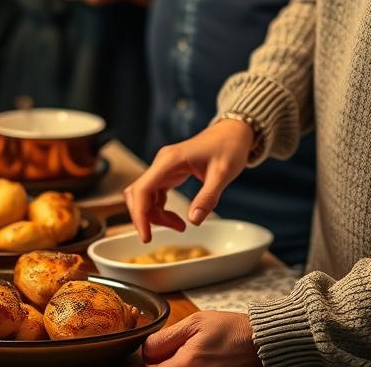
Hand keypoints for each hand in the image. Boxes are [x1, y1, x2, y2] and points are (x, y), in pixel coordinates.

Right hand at [124, 120, 253, 240]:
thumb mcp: (222, 174)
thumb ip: (207, 197)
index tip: (146, 236)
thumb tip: (193, 221)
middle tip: (163, 234)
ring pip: (145, 195)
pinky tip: (177, 219)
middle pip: (138, 193)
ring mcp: (163, 167)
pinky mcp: (168, 172)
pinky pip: (155, 194)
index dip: (140, 214)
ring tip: (179, 226)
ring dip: (155, 215)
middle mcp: (161, 163)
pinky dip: (161, 209)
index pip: (142, 189)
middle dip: (145, 216)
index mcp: (169, 161)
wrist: (232, 132)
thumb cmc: (228, 148)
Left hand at [142, 312, 259, 365]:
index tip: (154, 348)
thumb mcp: (195, 323)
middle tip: (170, 349)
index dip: (149, 358)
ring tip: (185, 353)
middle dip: (162, 362)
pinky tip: (193, 359)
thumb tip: (147, 348)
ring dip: (173, 364)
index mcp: (187, 365)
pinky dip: (185, 366)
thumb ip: (167, 337)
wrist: (256, 343)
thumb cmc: (229, 330)